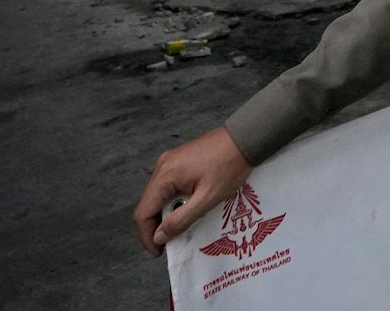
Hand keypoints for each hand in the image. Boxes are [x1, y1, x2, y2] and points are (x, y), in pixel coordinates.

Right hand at [133, 126, 251, 256]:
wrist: (247, 136)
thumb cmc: (230, 166)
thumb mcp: (208, 197)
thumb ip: (181, 219)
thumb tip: (158, 237)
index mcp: (164, 175)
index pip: (142, 212)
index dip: (146, 236)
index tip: (159, 252)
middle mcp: (161, 166)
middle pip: (148, 204)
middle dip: (157, 226)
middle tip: (171, 242)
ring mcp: (170, 161)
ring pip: (159, 195)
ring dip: (167, 213)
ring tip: (181, 227)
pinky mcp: (180, 159)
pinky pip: (169, 185)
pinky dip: (174, 200)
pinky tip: (188, 208)